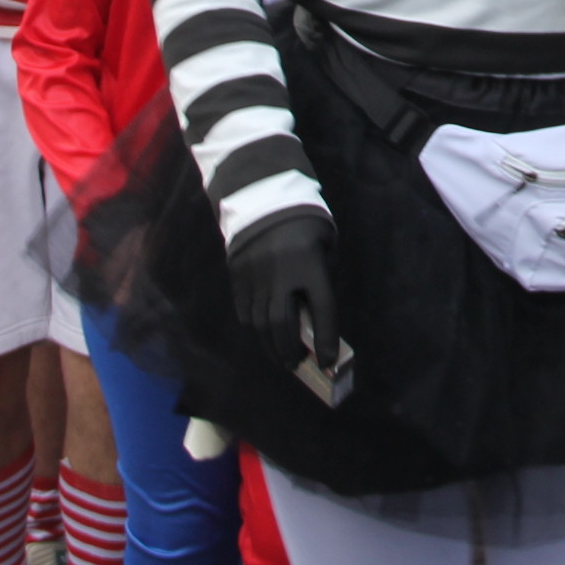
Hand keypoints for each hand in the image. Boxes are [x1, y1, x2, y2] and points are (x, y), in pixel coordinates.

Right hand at [229, 214, 338, 377]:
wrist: (265, 200)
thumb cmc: (305, 226)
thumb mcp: (323, 248)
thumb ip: (320, 281)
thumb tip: (315, 322)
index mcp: (310, 264)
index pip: (322, 310)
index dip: (326, 340)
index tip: (327, 362)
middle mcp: (282, 274)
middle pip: (283, 324)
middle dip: (290, 351)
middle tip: (297, 365)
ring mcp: (256, 277)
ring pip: (262, 323)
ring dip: (272, 346)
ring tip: (282, 358)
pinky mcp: (238, 276)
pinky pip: (245, 311)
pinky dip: (255, 327)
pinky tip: (264, 334)